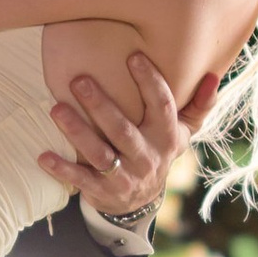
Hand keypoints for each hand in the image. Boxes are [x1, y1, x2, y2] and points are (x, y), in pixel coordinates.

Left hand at [39, 56, 221, 221]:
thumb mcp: (184, 131)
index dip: (150, 82)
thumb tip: (214, 76)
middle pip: (123, 130)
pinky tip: (43, 155)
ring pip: (100, 154)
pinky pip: (82, 180)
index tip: (133, 56)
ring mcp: (125, 176)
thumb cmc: (159, 149)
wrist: (141, 200)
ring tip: (56, 109)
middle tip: (78, 80)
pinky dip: (63, 169)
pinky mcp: (103, 192)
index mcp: (167, 137)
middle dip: (101, 105)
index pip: (162, 106)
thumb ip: (199, 104)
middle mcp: (147, 157)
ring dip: (77, 132)